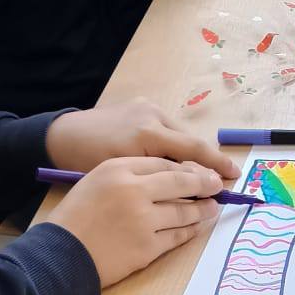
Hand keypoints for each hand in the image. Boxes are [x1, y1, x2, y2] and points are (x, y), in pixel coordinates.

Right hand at [42, 157, 221, 287]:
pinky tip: (196, 228)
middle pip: (180, 182)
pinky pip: (177, 236)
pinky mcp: (147, 247)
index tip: (200, 172)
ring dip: (201, 210)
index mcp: (117, 169)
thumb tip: (170, 177)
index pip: (163, 163)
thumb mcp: (95, 182)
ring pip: (183, 212)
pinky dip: (189, 232)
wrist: (60, 254)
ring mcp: (142, 220)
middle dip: (204, 184)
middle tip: (217, 185)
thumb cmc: (75, 217)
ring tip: (212, 208)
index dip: (186, 169)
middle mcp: (132, 190)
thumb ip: (128, 175)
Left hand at [46, 99, 239, 179]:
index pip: (193, 149)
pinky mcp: (141, 104)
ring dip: (187, 153)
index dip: (216, 165)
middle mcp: (152, 114)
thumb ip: (161, 181)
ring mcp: (147, 106)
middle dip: (205, 161)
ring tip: (193, 174)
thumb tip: (194, 191)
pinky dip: (172, 143)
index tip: (233, 177)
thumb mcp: (125, 178)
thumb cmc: (86, 164)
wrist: (61, 136)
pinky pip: (166, 126)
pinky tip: (170, 159)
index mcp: (147, 134)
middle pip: (190, 140)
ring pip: (179, 133)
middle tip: (219, 180)